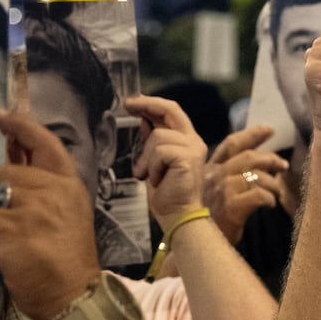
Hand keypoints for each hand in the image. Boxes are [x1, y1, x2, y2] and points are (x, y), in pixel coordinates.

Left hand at [0, 110, 100, 319]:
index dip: (21, 126)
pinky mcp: (16, 230)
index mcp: (68, 185)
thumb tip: (8, 173)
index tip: (0, 115)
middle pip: (3, 171)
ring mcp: (36, 209)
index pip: (45, 143)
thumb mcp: (62, 218)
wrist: (76, 298)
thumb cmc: (67, 264)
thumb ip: (41, 194)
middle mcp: (54, 190)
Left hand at [126, 93, 215, 222]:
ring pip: (157, 136)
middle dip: (147, 104)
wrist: (178, 217)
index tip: (133, 102)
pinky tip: (157, 180)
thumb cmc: (168, 196)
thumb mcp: (154, 163)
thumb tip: (145, 122)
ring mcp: (192, 148)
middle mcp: (193, 141)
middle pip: (170, 110)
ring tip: (150, 176)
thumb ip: (154, 142)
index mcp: (187, 142)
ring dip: (147, 158)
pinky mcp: (187, 158)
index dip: (152, 104)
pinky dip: (152, 167)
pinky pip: (159, 152)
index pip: (172, 113)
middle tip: (127, 104)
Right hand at [200, 122, 290, 243]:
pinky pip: (259, 195)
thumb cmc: (208, 219)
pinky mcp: (230, 207)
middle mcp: (213, 176)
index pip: (232, 144)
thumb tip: (260, 164)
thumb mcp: (214, 191)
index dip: (252, 134)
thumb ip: (229, 175)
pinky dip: (269, 198)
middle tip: (283, 165)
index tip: (269, 129)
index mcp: (209, 169)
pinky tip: (270, 204)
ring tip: (276, 192)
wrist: (195, 243)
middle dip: (269, 158)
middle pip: (248, 156)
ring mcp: (221, 190)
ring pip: (255, 175)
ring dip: (272, 182)